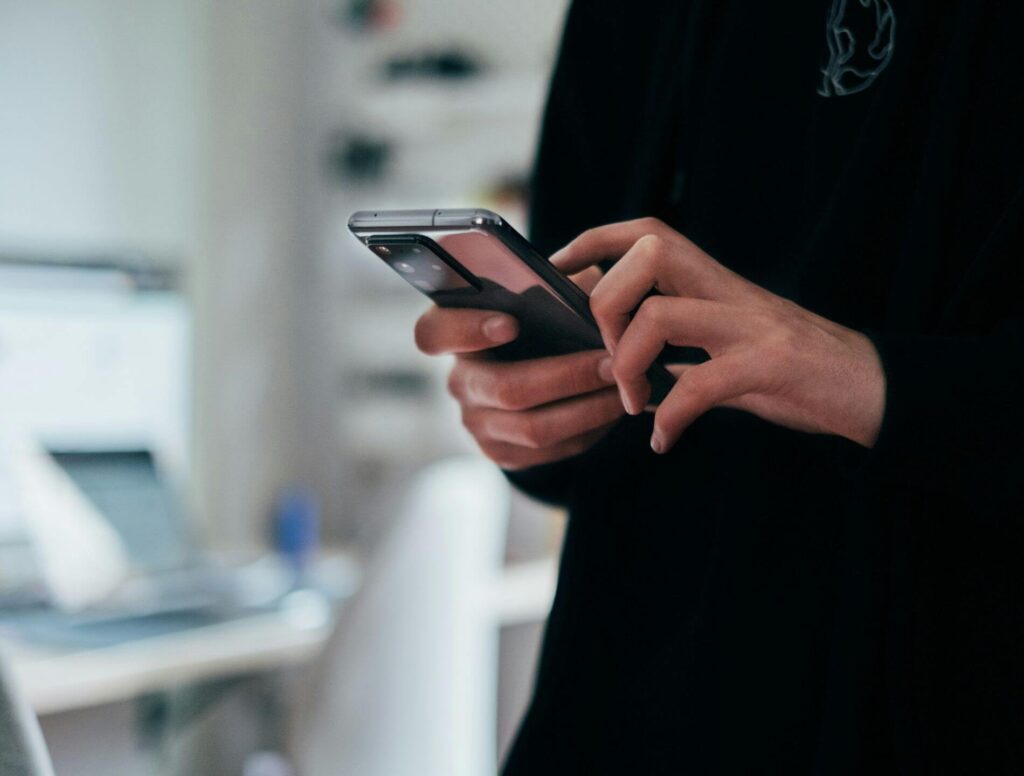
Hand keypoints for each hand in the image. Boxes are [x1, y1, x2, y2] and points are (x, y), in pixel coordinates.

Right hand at [414, 268, 622, 468]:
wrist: (541, 375)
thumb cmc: (543, 322)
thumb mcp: (545, 295)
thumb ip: (555, 287)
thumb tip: (587, 289)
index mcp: (455, 333)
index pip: (434, 332)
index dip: (466, 330)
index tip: (511, 322)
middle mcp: (459, 380)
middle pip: (504, 388)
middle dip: (567, 376)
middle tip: (612, 363)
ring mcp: (477, 422)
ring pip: (533, 428)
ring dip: (587, 409)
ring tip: (624, 388)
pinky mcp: (501, 452)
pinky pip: (549, 451)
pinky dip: (588, 430)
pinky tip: (612, 409)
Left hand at [551, 218, 885, 453]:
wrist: (871, 389)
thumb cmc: (793, 370)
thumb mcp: (729, 350)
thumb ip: (681, 350)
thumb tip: (622, 364)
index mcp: (715, 283)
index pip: (647, 232)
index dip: (595, 240)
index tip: (559, 269)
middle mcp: (729, 292)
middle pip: (648, 254)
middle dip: (606, 304)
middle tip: (608, 358)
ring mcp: (751, 325)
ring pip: (662, 315)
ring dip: (629, 365)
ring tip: (634, 403)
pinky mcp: (770, 365)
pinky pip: (702, 385)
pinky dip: (671, 417)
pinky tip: (665, 439)